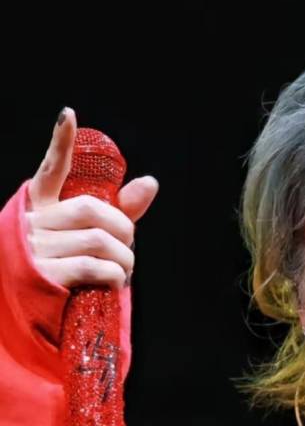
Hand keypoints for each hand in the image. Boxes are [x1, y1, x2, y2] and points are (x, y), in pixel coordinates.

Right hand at [26, 107, 158, 289]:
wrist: (33, 309)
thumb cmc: (64, 266)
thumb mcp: (87, 236)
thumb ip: (119, 211)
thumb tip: (150, 182)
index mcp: (40, 205)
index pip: (51, 170)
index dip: (60, 144)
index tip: (69, 116)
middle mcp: (33, 222)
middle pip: (92, 211)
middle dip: (123, 230)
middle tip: (127, 246)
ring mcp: (36, 248)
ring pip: (97, 241)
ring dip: (124, 258)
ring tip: (123, 269)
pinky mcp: (45, 276)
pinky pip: (92, 267)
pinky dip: (115, 275)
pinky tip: (115, 281)